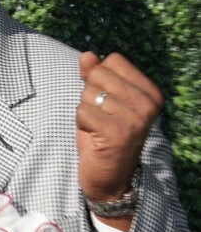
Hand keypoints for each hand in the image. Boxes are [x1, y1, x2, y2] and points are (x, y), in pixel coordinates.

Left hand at [76, 52, 162, 226]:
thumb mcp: (100, 99)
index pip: (112, 60)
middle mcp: (148, 104)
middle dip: (90, 94)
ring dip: (85, 109)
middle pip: (98, 74)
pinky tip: (94, 136)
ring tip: (99, 127)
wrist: (109, 177)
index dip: (100, 78)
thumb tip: (88, 55)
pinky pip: (82, 110)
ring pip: (88, 92)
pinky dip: (81, 122)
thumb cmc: (104, 132)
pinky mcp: (118, 133)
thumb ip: (94, 74)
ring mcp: (135, 119)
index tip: (108, 101)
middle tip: (101, 116)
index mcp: (149, 91)